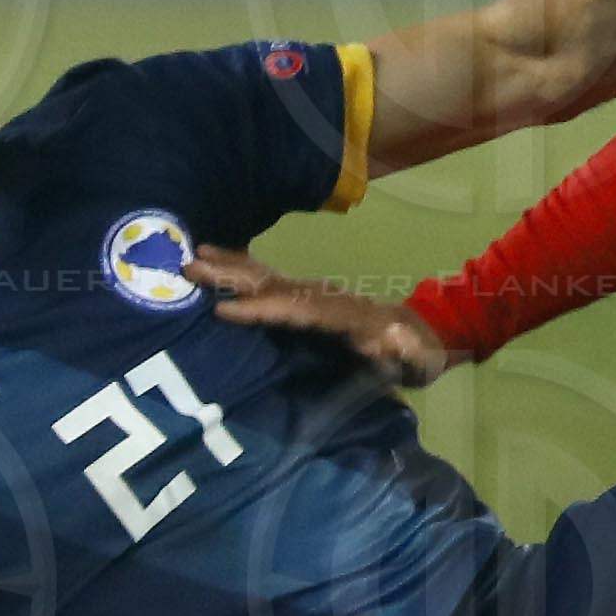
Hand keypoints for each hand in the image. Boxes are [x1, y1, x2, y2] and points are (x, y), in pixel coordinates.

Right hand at [194, 245, 449, 387]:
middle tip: (190, 265)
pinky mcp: (308, 297)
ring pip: (268, 276)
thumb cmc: (415, 356)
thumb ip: (405, 351)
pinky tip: (220, 261)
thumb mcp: (417, 360)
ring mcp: (315, 293)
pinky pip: (271, 280)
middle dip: (233, 276)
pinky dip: (244, 269)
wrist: (424, 333)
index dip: (261, 310)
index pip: (296, 310)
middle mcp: (324, 296)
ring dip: (232, 266)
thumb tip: (389, 340)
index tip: (223, 310)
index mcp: (344, 315)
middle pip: (274, 284)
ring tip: (194, 254)